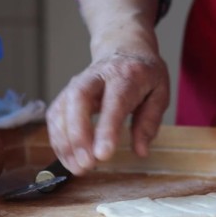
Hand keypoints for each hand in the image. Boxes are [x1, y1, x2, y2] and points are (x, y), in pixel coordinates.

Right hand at [46, 51, 169, 174]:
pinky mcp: (66, 94)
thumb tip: (140, 151)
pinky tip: (69, 158)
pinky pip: (55, 117)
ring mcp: (77, 84)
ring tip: (78, 168)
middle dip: (78, 135)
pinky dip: (58, 140)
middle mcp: (97, 76)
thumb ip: (150, 122)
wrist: (124, 48)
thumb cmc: (144, 74)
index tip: (103, 155)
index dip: (106, 129)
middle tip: (86, 164)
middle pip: (78, 100)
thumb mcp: (160, 93)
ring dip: (66, 142)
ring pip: (62, 109)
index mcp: (126, 76)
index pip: (114, 101)